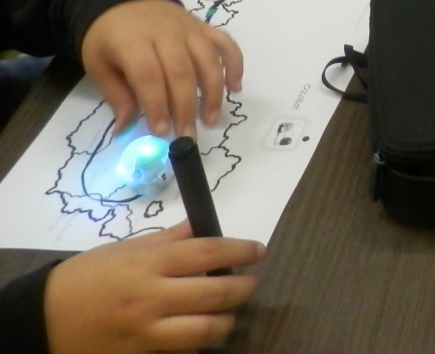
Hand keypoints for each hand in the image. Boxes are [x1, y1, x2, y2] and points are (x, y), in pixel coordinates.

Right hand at [43, 223, 263, 353]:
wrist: (42, 319)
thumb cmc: (86, 277)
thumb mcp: (126, 248)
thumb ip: (169, 239)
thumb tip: (204, 227)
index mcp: (148, 264)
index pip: (208, 253)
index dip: (240, 251)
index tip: (258, 250)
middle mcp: (151, 298)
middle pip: (215, 295)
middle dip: (242, 288)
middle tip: (249, 283)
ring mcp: (145, 334)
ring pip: (205, 332)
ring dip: (225, 321)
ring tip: (225, 313)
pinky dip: (194, 346)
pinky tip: (195, 335)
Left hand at [80, 0, 243, 138]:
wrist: (119, 0)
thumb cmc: (107, 38)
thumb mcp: (98, 65)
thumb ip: (117, 96)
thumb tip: (126, 130)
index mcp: (133, 42)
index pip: (149, 75)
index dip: (157, 105)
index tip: (161, 132)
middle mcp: (165, 33)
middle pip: (181, 71)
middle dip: (186, 107)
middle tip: (187, 136)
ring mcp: (188, 28)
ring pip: (207, 60)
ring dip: (213, 92)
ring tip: (211, 120)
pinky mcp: (203, 27)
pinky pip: (225, 44)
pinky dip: (234, 65)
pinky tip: (235, 87)